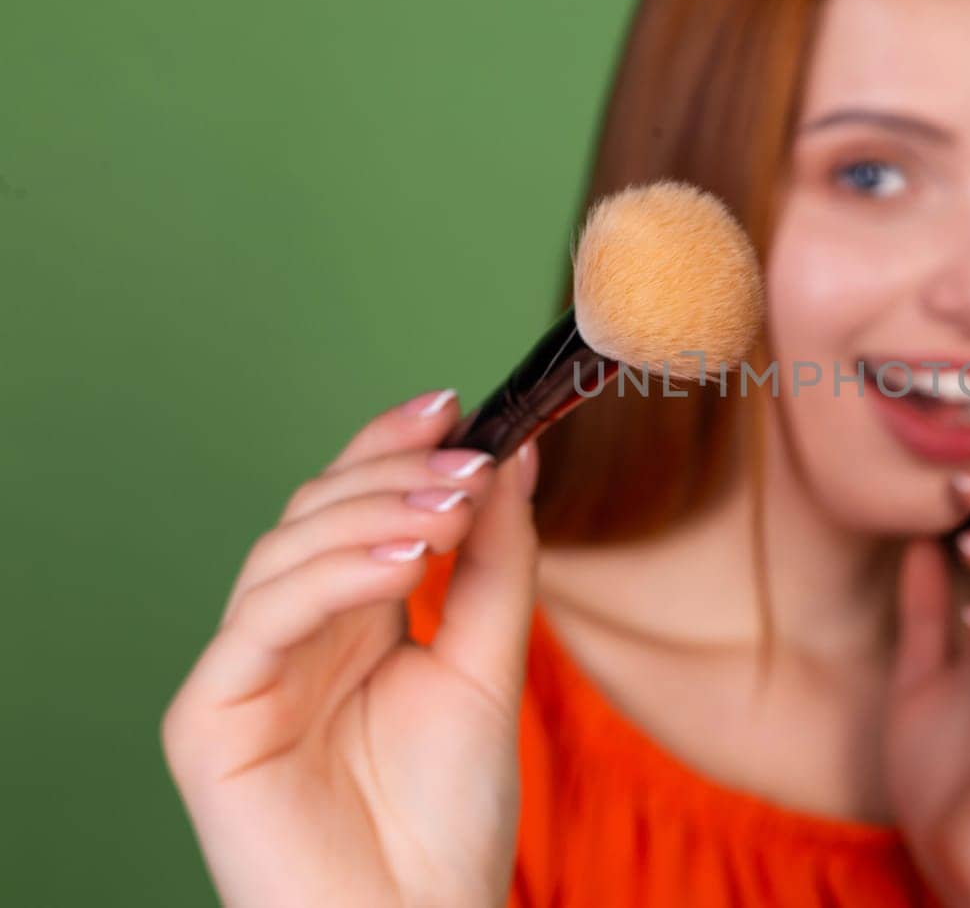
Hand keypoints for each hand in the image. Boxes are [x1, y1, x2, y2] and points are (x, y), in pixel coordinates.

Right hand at [161, 389, 542, 907]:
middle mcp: (294, 634)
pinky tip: (408, 560)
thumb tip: (514, 454)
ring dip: (373, 515)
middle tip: (468, 461)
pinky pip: (262, 619)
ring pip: (285, 551)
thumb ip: (498, 559)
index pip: (357, 505)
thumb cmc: (453, 812)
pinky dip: (334, 576)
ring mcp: (248, 671)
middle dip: (394, 474)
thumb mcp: (491, 663)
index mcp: (354, 618)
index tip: (454, 403)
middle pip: (316, 513)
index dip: (393, 447)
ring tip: (453, 509)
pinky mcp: (211, 716)